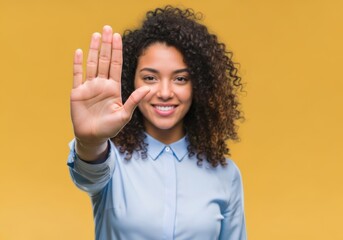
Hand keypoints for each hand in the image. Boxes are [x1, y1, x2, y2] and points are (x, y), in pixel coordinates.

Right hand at [71, 26, 149, 147]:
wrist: (92, 137)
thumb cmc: (110, 128)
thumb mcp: (124, 115)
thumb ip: (134, 101)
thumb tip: (149, 88)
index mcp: (113, 88)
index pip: (116, 65)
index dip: (117, 51)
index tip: (118, 36)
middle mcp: (101, 84)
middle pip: (104, 60)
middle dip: (106, 44)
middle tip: (107, 28)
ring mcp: (89, 87)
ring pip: (92, 63)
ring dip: (94, 49)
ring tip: (96, 35)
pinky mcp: (77, 92)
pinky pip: (77, 75)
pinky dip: (77, 63)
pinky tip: (79, 51)